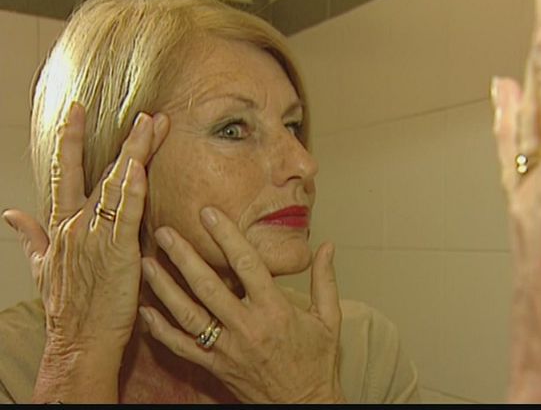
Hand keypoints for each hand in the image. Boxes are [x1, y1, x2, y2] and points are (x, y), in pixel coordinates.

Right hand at [2, 103, 168, 401]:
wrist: (79, 341)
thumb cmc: (69, 308)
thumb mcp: (43, 268)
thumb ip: (31, 238)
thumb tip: (12, 215)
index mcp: (62, 226)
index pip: (66, 174)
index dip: (71, 141)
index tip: (77, 112)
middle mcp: (77, 225)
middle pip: (100, 172)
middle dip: (121, 140)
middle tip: (141, 113)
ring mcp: (96, 236)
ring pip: (118, 185)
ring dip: (138, 153)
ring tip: (153, 125)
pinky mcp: (118, 250)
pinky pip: (127, 212)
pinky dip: (134, 188)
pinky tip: (141, 165)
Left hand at [139, 206, 344, 402]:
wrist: (304, 405)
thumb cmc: (317, 363)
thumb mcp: (330, 319)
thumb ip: (325, 280)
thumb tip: (327, 246)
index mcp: (275, 311)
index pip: (248, 265)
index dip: (227, 236)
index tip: (209, 214)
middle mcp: (248, 327)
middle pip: (209, 286)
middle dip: (184, 256)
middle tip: (165, 232)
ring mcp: (228, 349)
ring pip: (189, 314)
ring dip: (165, 288)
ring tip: (147, 263)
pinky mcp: (216, 367)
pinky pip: (182, 348)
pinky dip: (161, 330)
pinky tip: (145, 312)